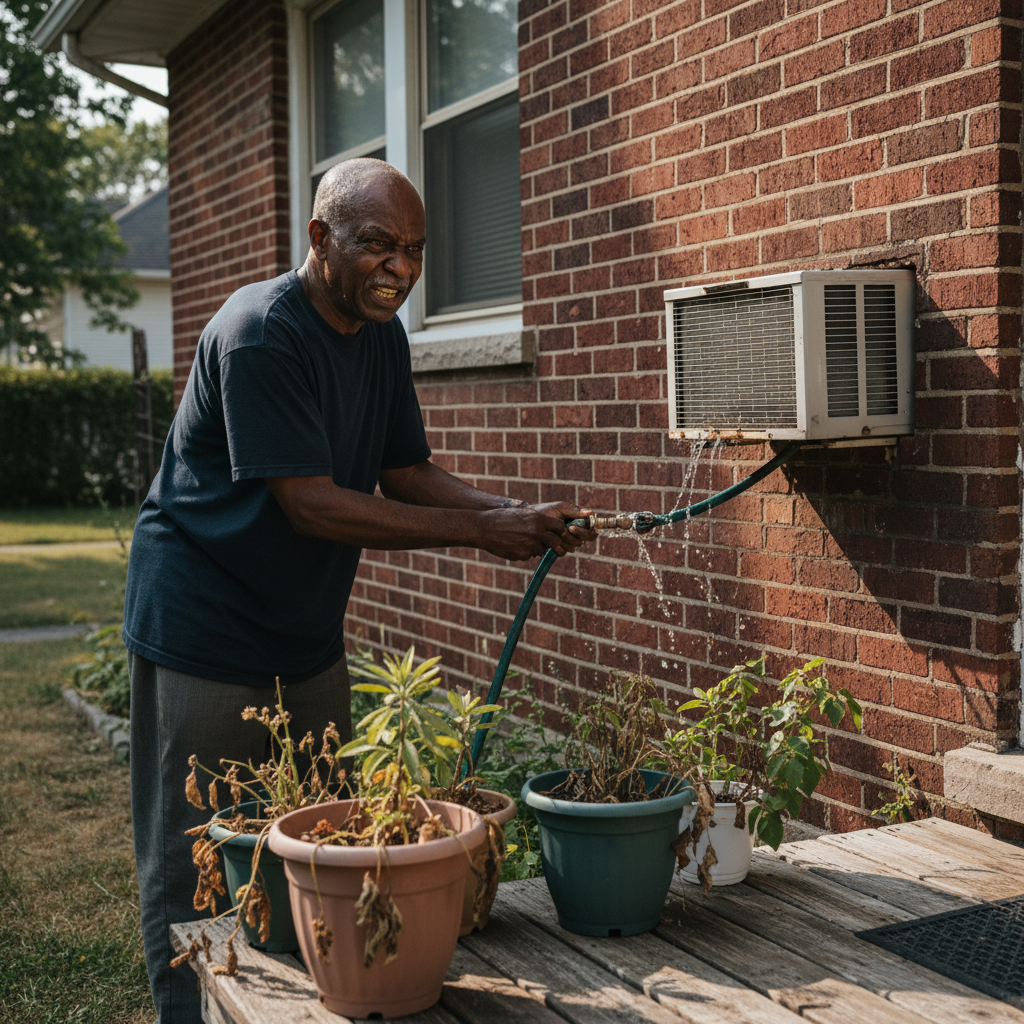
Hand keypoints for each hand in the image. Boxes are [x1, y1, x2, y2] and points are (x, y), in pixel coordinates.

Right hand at [477, 501, 595, 560]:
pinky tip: (512, 544)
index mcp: (538, 519)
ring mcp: (530, 545)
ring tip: (519, 539)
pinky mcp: (522, 555)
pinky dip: (523, 551)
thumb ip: (537, 521)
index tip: (555, 532)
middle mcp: (537, 532)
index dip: (559, 531)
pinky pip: (528, 555)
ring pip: (541, 549)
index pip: (560, 528)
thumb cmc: (502, 518)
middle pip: (555, 541)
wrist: (484, 528)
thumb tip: (550, 528)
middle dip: (552, 542)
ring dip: (535, 547)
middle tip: (545, 541)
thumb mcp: (523, 514)